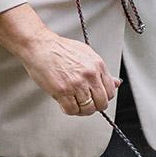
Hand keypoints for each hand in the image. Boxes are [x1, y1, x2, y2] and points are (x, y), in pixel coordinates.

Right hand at [0, 7, 117, 115]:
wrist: (39, 45)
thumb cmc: (60, 49)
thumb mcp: (87, 54)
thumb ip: (102, 71)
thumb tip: (115, 83)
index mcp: (98, 66)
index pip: (110, 92)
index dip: (103, 98)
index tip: (97, 99)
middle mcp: (90, 75)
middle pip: (101, 103)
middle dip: (95, 107)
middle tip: (87, 105)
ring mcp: (76, 84)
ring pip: (87, 108)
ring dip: (82, 110)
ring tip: (76, 105)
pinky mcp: (62, 91)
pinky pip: (72, 110)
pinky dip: (70, 111)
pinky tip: (66, 105)